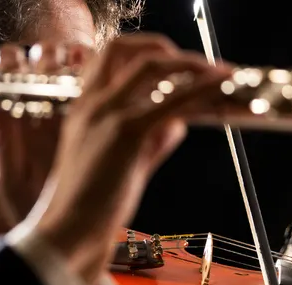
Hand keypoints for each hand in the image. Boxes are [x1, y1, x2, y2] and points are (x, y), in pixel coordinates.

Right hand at [0, 33, 234, 284]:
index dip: (143, 51)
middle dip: (168, 48)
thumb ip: (150, 141)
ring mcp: (108, 114)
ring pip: (153, 67)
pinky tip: (219, 89)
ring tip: (222, 73)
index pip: (108, 57)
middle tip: (201, 64)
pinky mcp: (127, 132)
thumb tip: (177, 124)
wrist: (69, 229)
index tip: (174, 60)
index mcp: (84, 108)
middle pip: (126, 48)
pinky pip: (170, 101)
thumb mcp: (123, 164)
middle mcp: (92, 103)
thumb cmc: (92, 205)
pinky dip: (199, 90)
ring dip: (192, 65)